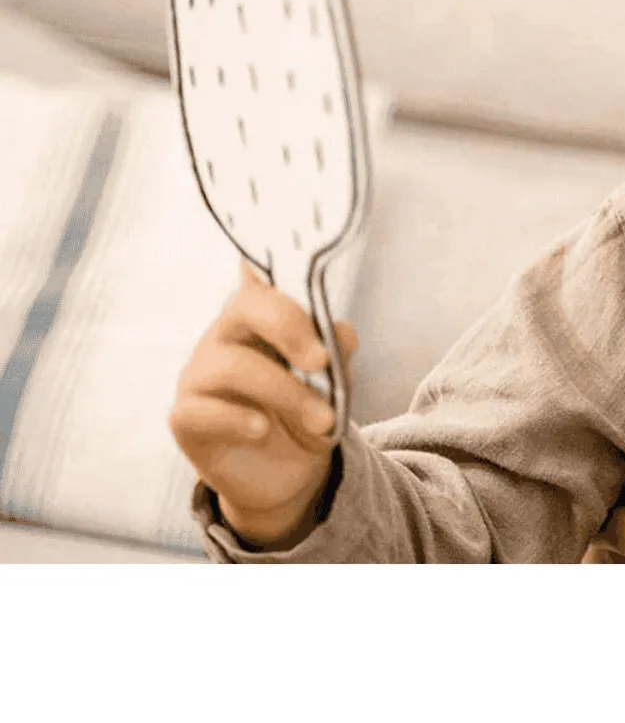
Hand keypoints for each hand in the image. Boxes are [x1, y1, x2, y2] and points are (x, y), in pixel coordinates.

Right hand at [170, 260, 358, 548]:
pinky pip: (204, 410)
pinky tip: (263, 429)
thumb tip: (342, 334)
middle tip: (322, 361)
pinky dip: (239, 419)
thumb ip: (337, 353)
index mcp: (264, 315)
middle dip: (289, 328)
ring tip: (322, 420)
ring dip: (286, 392)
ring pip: (233, 367)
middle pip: (245, 307)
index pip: (257, 274)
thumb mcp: (334, 382)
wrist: (290, 473)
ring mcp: (200, 374)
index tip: (268, 250)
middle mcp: (227, 334)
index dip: (260, 255)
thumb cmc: (308, 410)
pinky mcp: (185, 416)